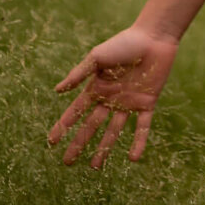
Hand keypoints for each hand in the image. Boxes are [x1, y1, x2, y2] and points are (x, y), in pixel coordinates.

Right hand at [48, 25, 178, 168]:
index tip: (51, 142)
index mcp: (97, 87)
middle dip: (79, 143)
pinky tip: (133, 159)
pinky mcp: (147, 103)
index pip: (76, 111)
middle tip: (67, 162)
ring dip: (104, 148)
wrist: (153, 37)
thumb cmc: (124, 43)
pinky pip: (142, 126)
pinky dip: (139, 142)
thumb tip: (57, 90)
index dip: (63, 126)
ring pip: (114, 131)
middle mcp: (111, 98)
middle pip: (92, 126)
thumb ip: (79, 73)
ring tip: (95, 167)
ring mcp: (128, 102)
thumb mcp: (97, 57)